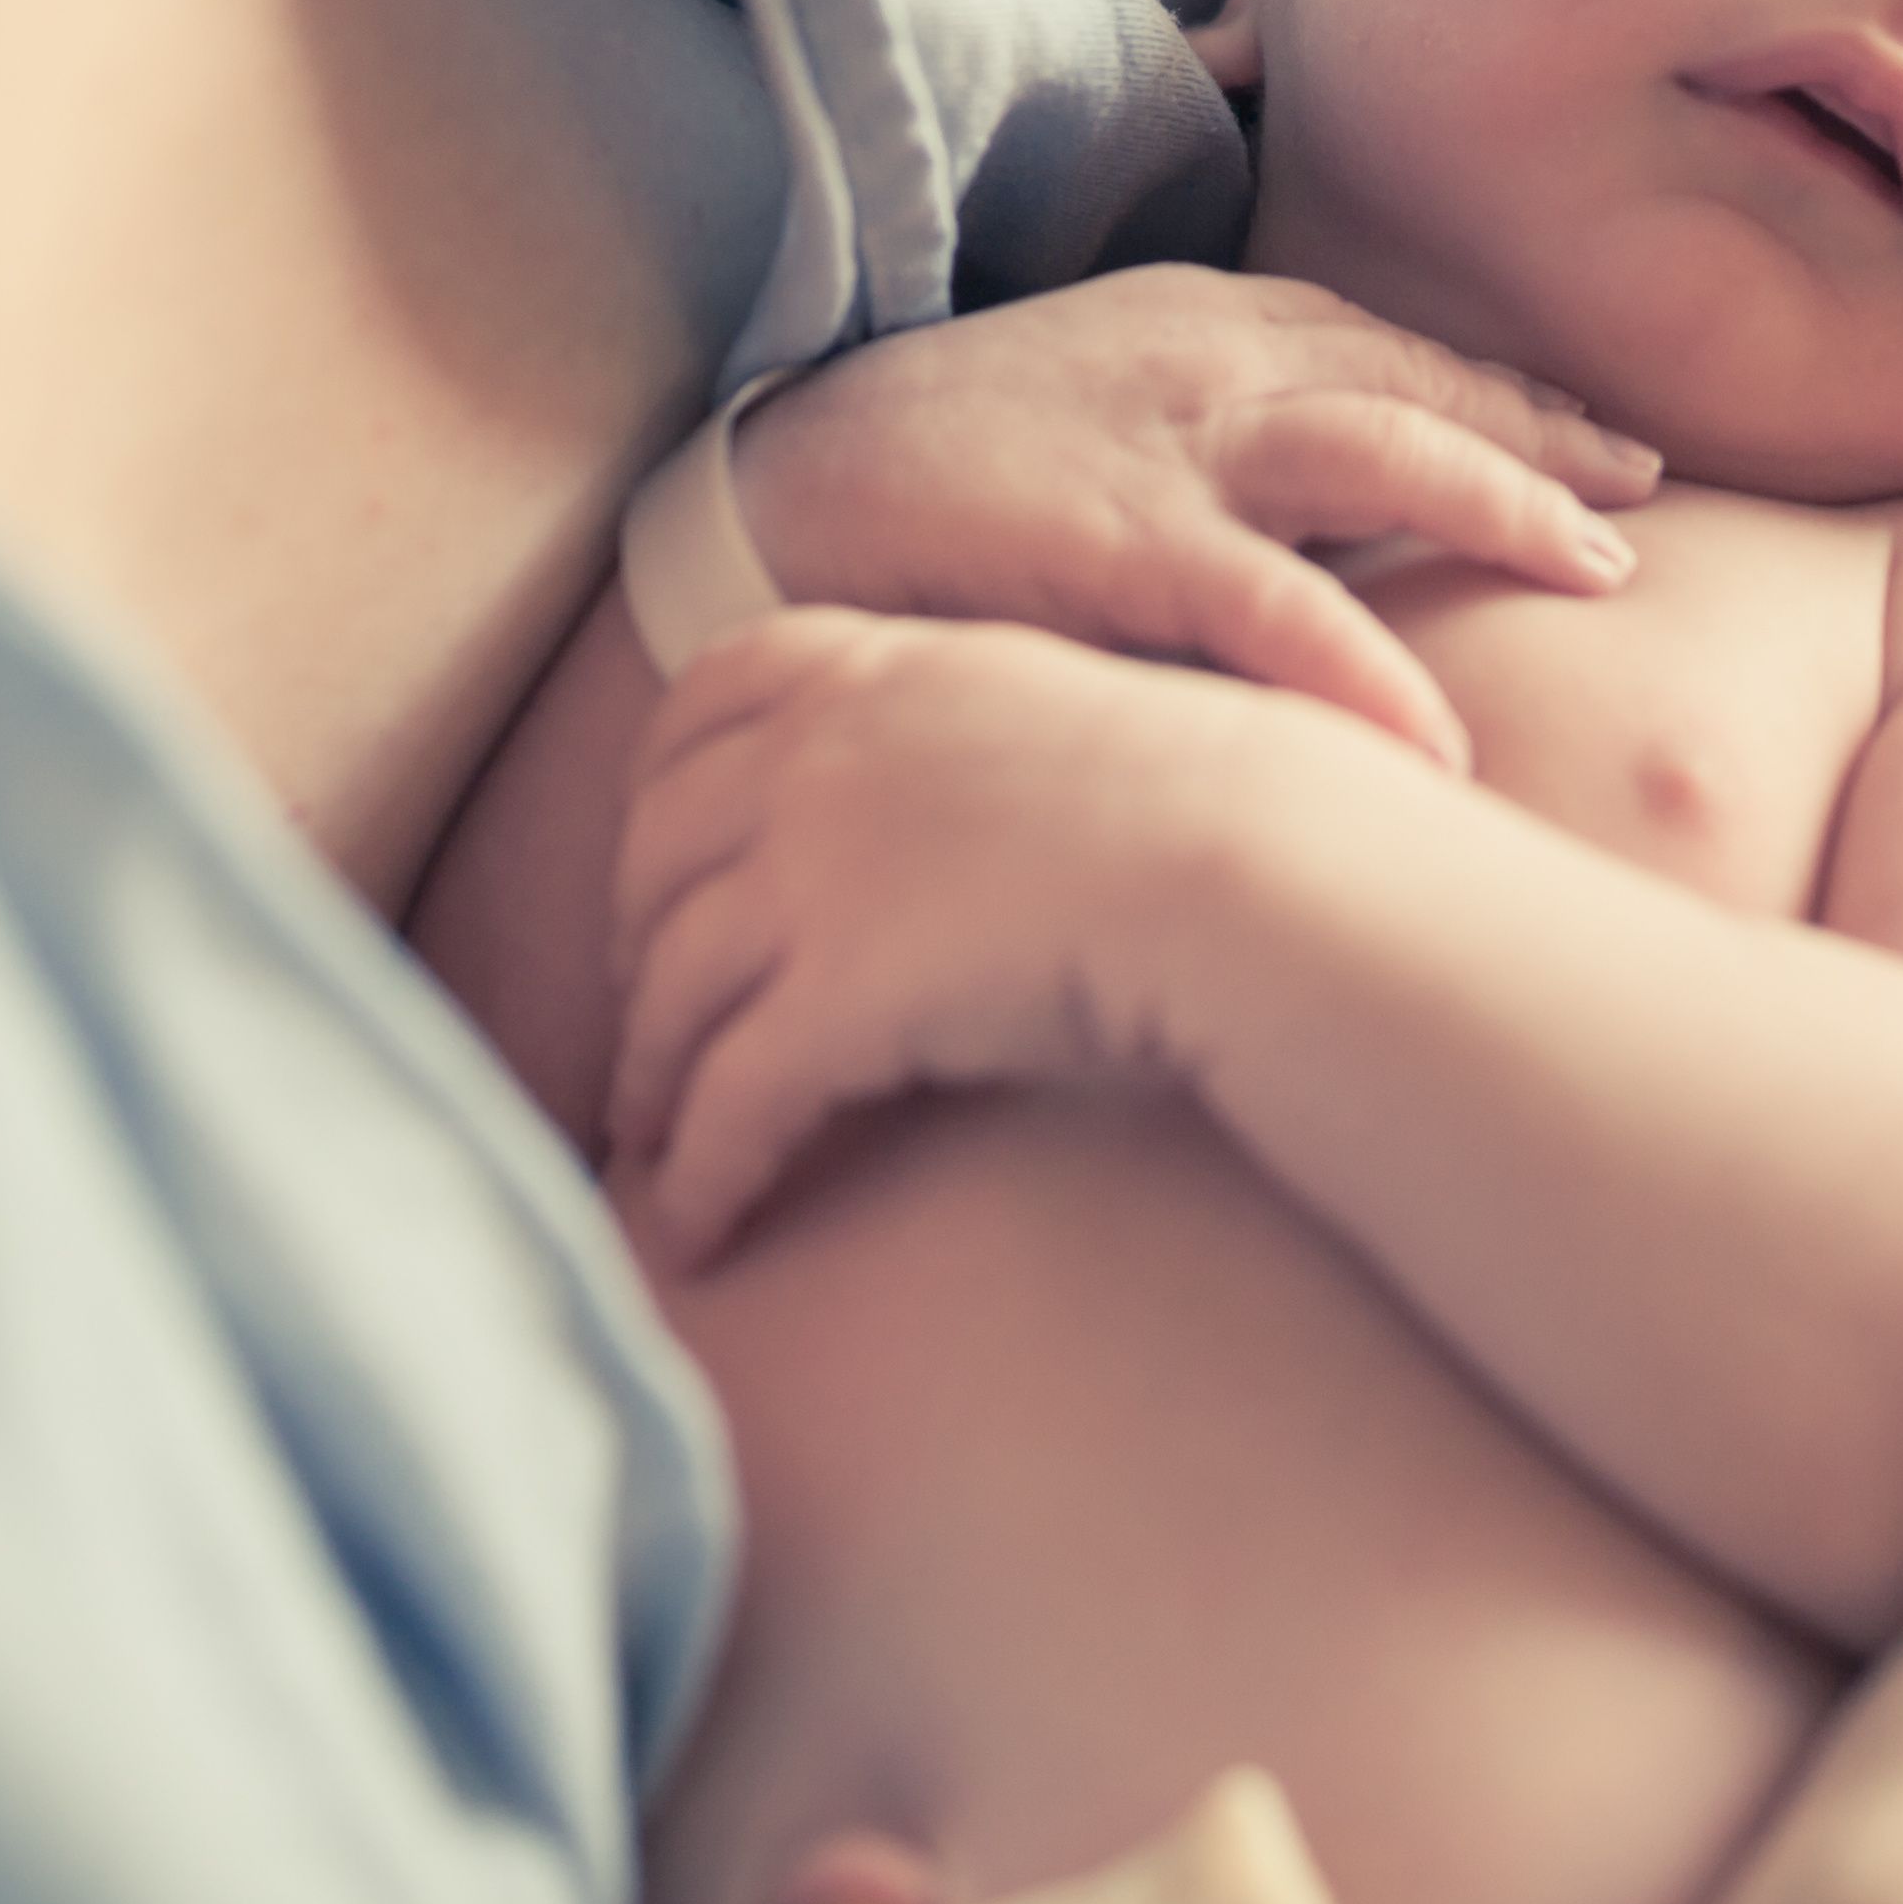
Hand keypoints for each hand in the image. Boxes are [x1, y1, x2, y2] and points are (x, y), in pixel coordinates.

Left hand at [607, 610, 1390, 1262]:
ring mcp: (813, 872)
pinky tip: (699, 1234)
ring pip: (673, 988)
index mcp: (883, 669)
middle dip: (636, 944)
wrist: (1267, 867)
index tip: (655, 859)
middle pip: (659, 849)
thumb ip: (978, 737)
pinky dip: (697, 1176)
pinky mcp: (834, 1000)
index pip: (711, 694)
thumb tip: (972, 801)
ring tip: (649, 1139)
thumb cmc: (1228, 808)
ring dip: (650, 1074)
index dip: (658, 786)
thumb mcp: (1068, 719)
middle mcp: (820, 754)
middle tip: (647, 1018)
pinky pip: (727, 1105)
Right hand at [726, 267, 1657, 771]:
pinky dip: (1366, 665)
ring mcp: (1160, 445)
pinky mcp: (1110, 543)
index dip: (1498, 394)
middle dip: (1538, 434)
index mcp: (1191, 324)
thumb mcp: (1082, 415)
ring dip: (1504, 504)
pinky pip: (1273, 607)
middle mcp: (1198, 360)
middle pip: (1413, 383)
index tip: (1597, 444)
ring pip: (1382, 454)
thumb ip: (1198, 446)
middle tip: (1644, 497)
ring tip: (1604, 573)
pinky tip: (1442, 734)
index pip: (1382, 346)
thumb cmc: (922, 473)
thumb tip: (1310, 526)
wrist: (757, 493)